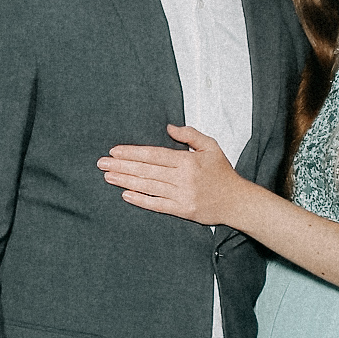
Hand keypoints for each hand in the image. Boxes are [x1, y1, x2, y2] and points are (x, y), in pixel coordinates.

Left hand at [98, 124, 243, 224]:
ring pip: (148, 187)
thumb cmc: (222, 172)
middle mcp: (182, 178)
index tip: (115, 151)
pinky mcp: (181, 210)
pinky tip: (125, 195)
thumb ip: (190, 135)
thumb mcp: (211, 146)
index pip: (153, 155)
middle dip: (122, 166)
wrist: (237, 201)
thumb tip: (168, 127)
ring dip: (125, 181)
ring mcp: (181, 195)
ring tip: (108, 177)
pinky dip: (140, 200)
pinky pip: (156, 205)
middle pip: (146, 170)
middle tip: (101, 163)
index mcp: (187, 160)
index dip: (132, 153)